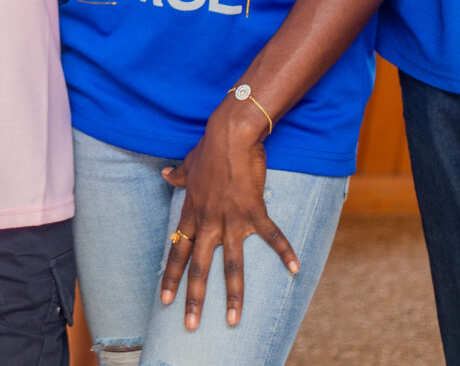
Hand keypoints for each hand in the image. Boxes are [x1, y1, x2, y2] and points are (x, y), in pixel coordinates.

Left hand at [160, 103, 299, 330]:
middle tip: (190, 326)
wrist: (230, 134)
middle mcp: (208, 221)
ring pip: (231, 264)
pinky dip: (285, 252)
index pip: (177, 252)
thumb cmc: (209, 148)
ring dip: (233, 295)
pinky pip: (271, 236)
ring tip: (234, 320)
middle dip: (193, 299)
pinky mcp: (254, 211)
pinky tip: (296, 269)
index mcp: (192, 213)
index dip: (171, 277)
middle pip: (198, 268)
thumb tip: (165, 174)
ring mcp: (231, 219)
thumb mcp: (188, 164)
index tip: (163, 301)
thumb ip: (178, 176)